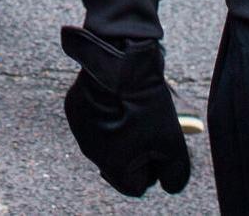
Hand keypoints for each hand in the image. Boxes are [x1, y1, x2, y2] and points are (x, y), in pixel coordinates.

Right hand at [60, 27, 190, 196]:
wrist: (120, 62)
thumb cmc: (147, 106)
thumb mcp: (174, 146)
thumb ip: (174, 176)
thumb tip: (168, 185)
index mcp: (113, 166)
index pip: (135, 185)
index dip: (152, 170)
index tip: (159, 148)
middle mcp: (90, 152)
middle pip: (118, 164)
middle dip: (135, 151)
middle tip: (149, 129)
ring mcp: (79, 129)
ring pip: (105, 141)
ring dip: (119, 133)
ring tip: (134, 110)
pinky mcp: (74, 107)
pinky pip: (93, 120)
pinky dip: (105, 114)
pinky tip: (117, 98)